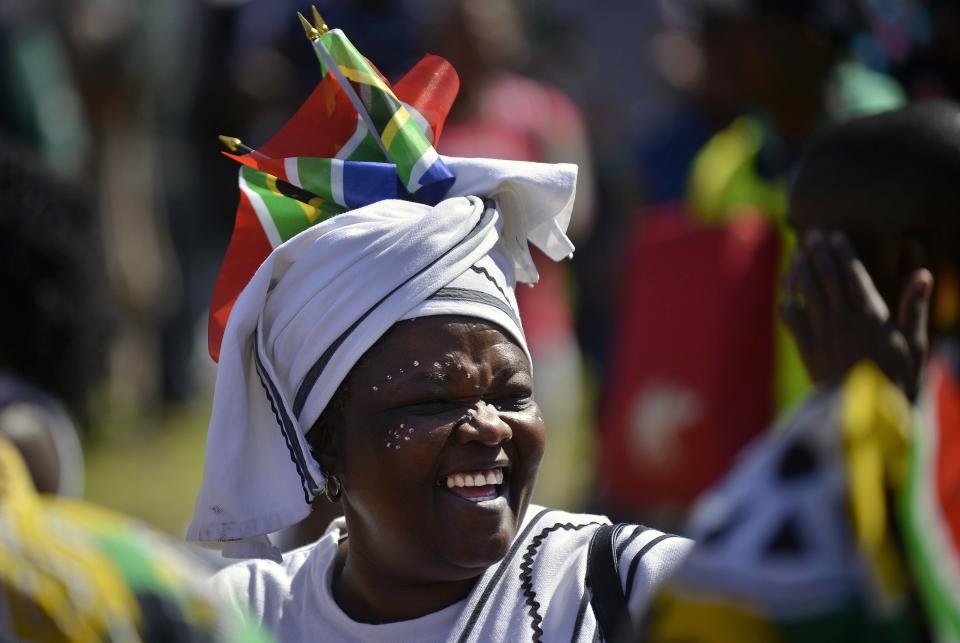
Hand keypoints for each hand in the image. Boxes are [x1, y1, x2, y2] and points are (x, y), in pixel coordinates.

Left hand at [780, 230, 932, 400]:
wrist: (867, 411)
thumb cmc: (897, 377)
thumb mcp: (914, 342)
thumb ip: (915, 307)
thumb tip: (924, 273)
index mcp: (870, 313)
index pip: (852, 274)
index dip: (842, 252)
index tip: (835, 235)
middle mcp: (843, 318)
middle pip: (825, 277)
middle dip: (817, 253)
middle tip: (810, 236)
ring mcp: (822, 332)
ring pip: (807, 293)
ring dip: (800, 272)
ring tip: (797, 256)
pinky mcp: (807, 349)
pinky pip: (792, 320)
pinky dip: (788, 305)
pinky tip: (787, 296)